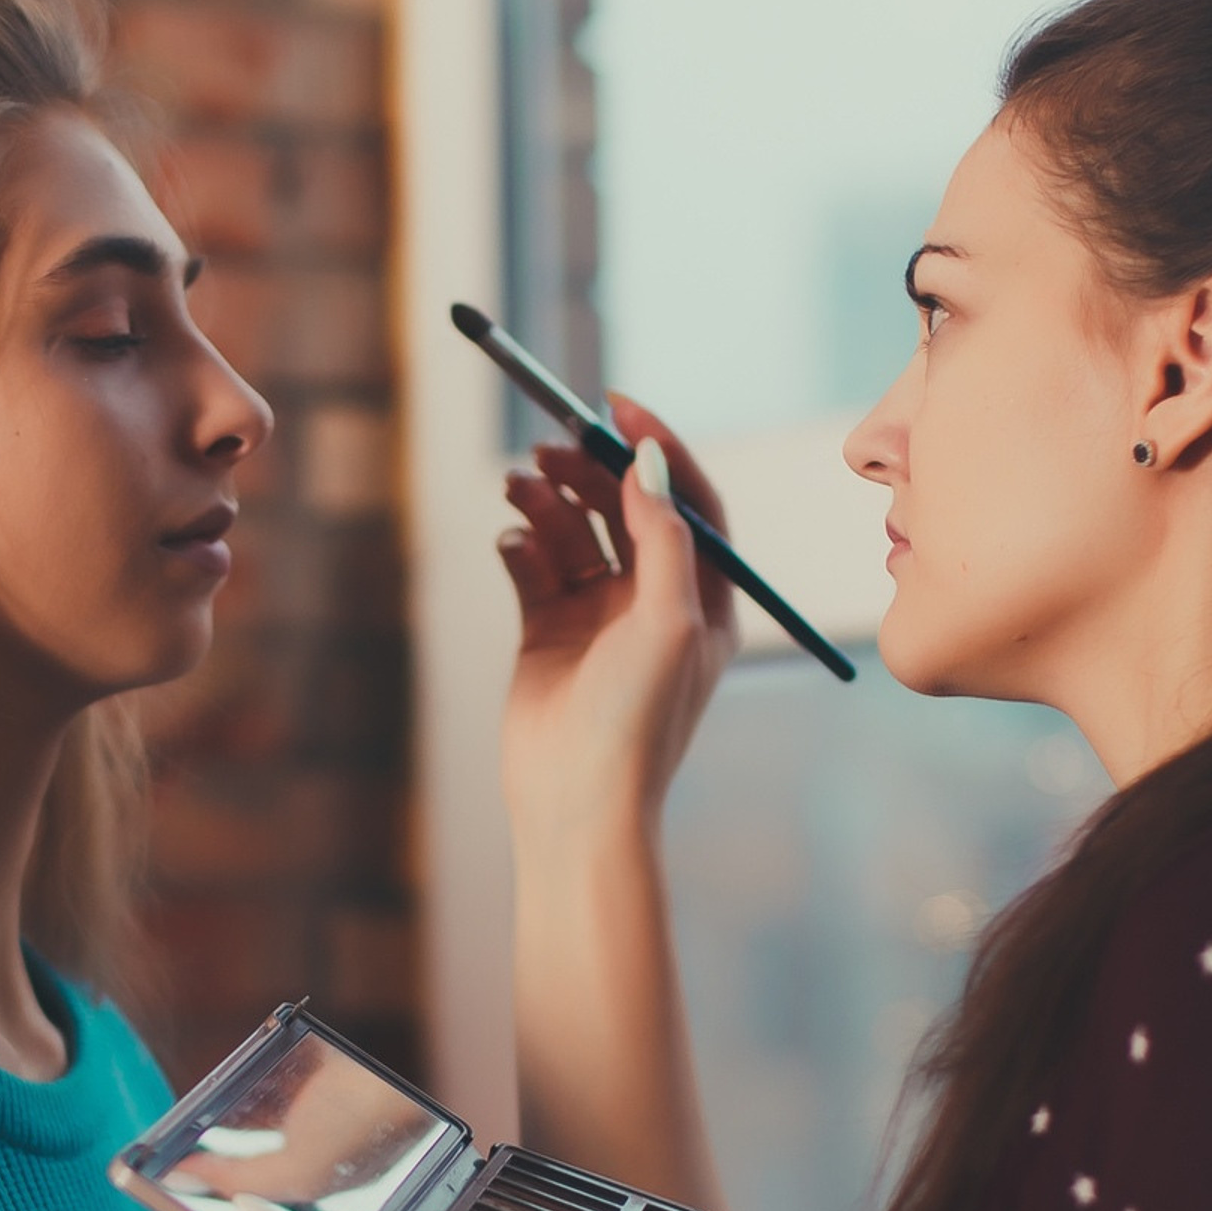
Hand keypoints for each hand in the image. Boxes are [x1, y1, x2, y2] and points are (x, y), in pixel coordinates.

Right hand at [499, 398, 739, 850]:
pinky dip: (520, 545)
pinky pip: (533, 567)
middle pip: (623, 507)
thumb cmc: (638, 721)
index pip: (687, 501)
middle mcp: (652, 602)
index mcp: (701, 598)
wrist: (577, 804)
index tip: (616, 406)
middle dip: (590, 469)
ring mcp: (597, 617)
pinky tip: (510, 543)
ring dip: (547, 501)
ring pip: (573, 532)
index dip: (656, 449)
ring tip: (517, 485)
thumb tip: (647, 460)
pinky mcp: (546, 634)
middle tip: (551, 441)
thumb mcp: (668, 620)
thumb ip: (663, 535)